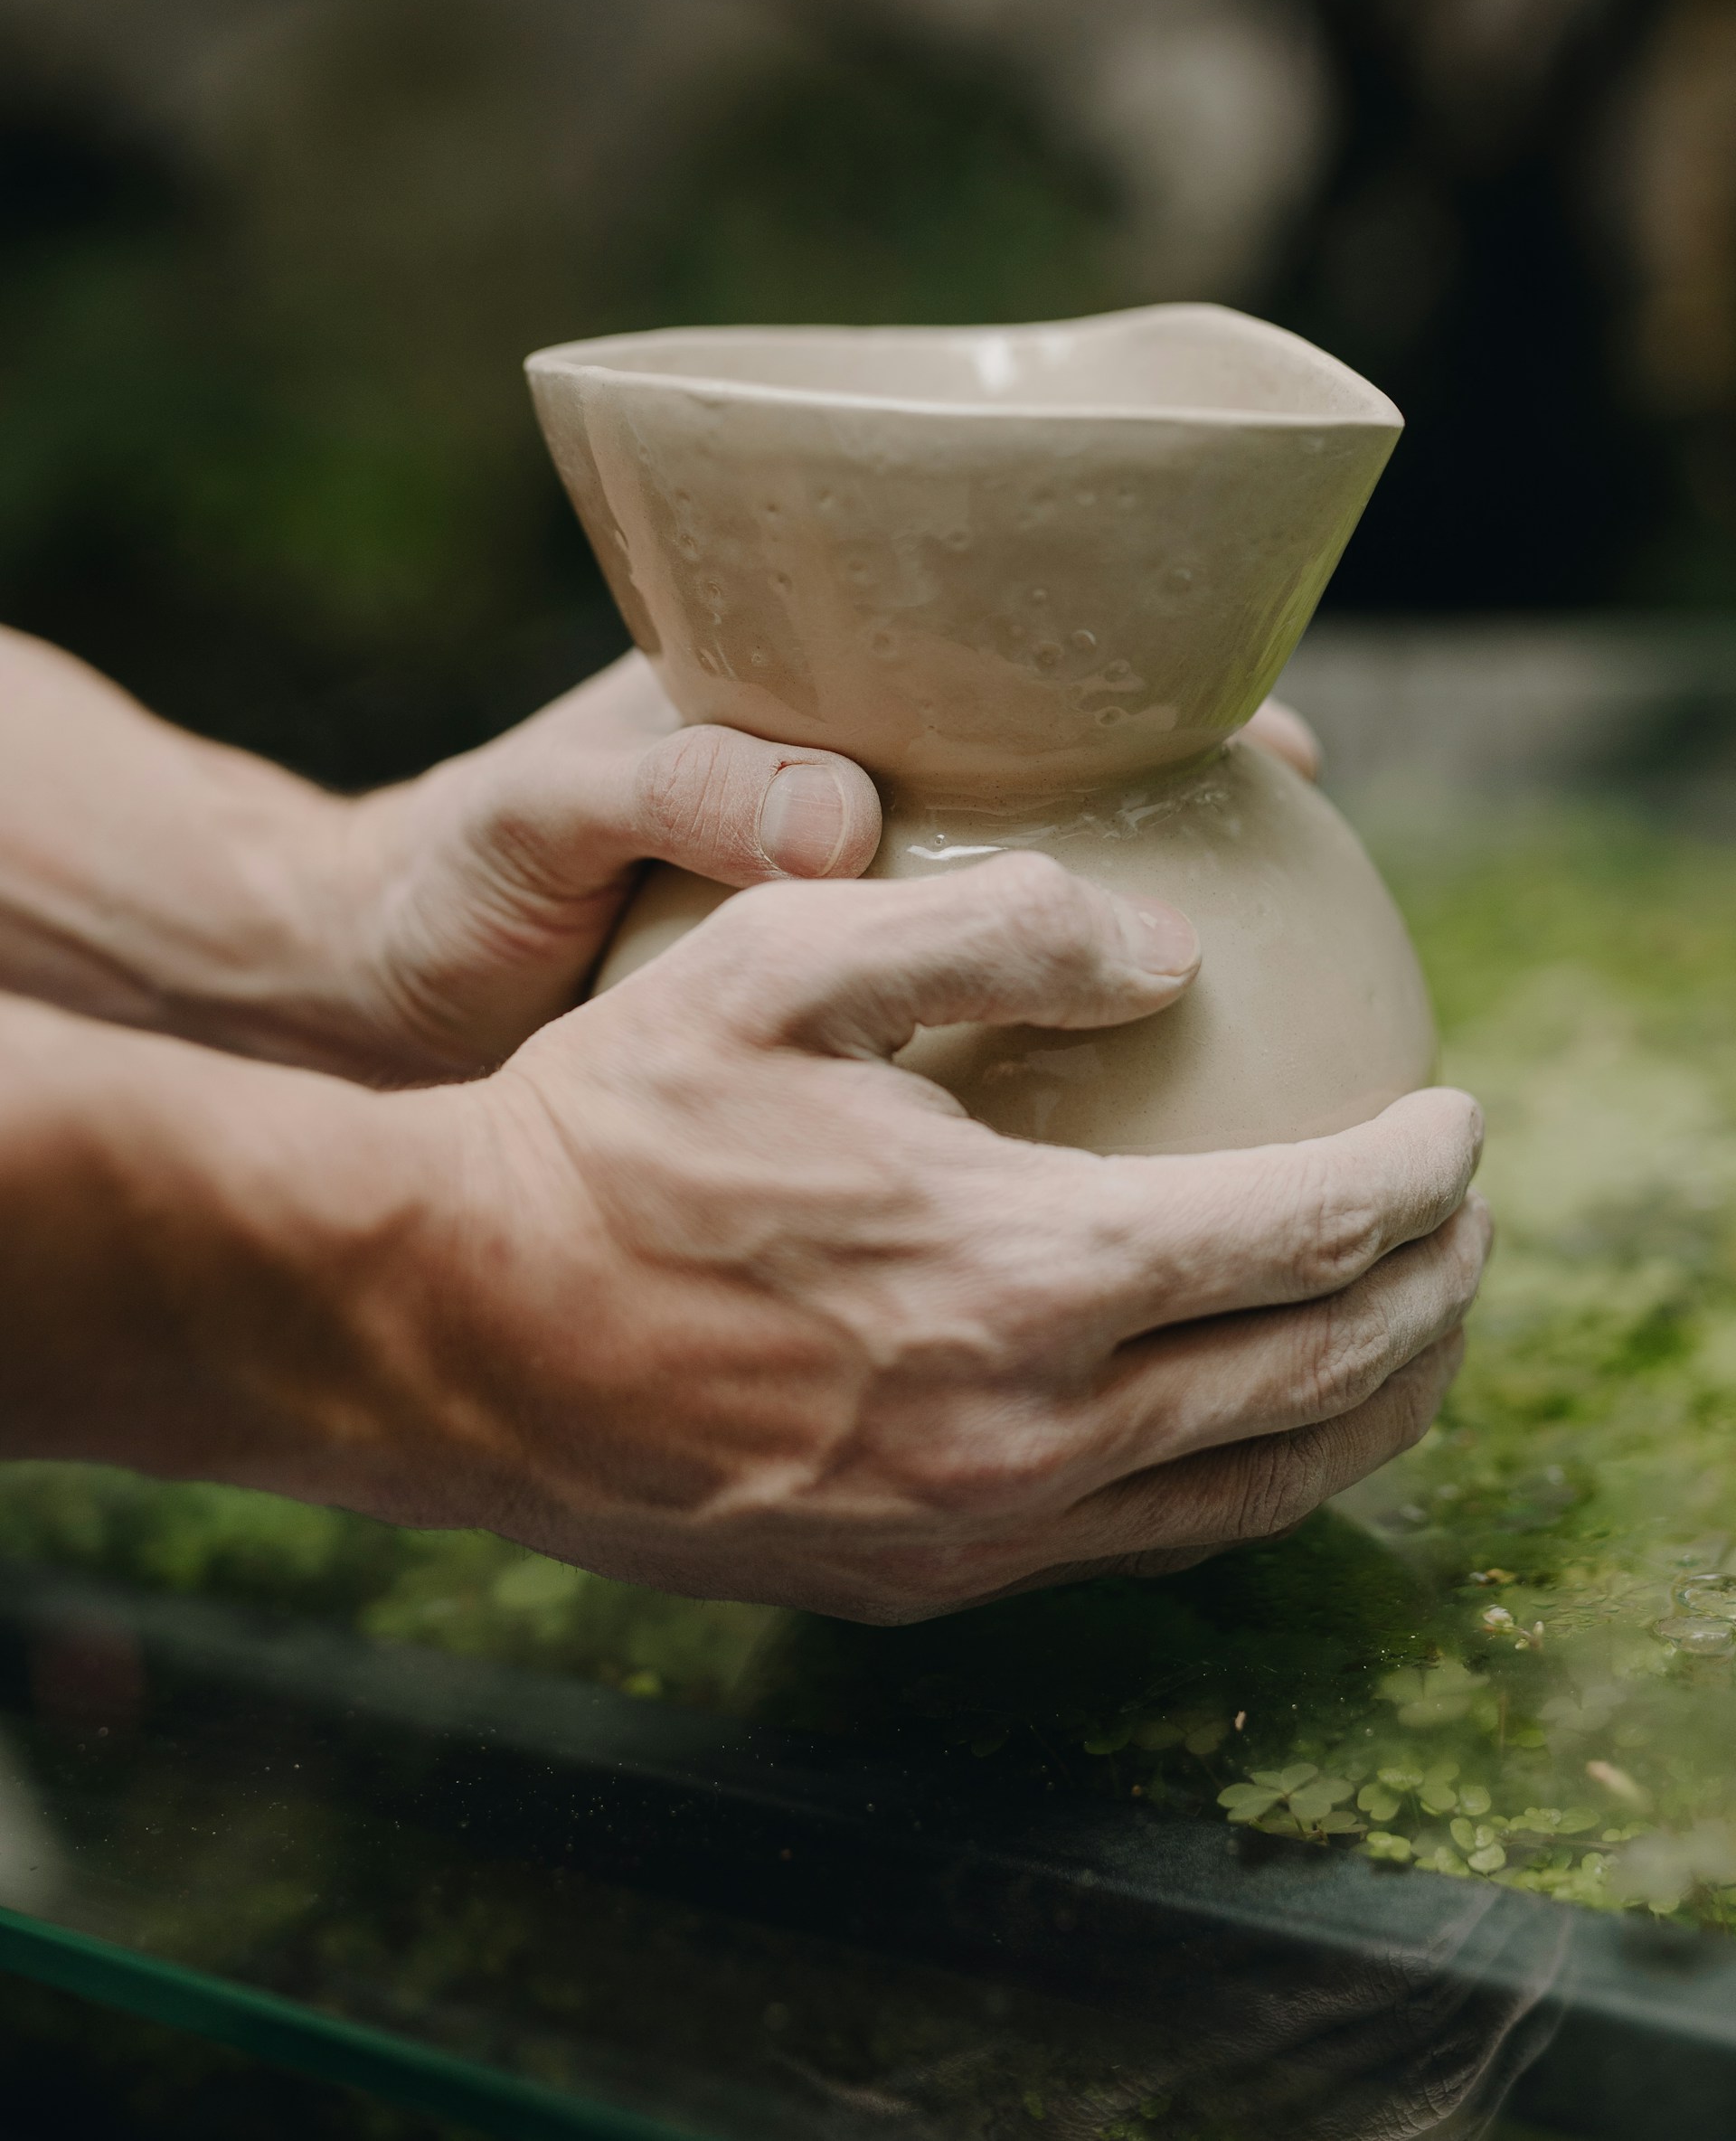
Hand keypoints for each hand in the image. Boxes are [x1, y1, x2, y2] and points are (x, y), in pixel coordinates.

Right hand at [315, 853, 1484, 1619]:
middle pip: (1322, 1379)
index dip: (1419, 1174)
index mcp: (1027, 1277)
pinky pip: (1139, 1544)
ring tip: (1406, 1329)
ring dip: (1366, 1408)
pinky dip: (1235, 1477)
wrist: (451, 1329)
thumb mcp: (776, 957)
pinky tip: (1231, 1415)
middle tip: (1466, 1218)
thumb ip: (991, 926)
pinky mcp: (917, 1583)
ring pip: (1254, 1492)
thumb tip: (1161, 949)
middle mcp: (1032, 1435)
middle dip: (1435, 1297)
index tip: (1461, 1118)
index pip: (1309, 1232)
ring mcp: (977, 1535)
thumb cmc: (604, 1128)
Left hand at [329, 673, 1320, 1083]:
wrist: (350, 996)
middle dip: (1204, 856)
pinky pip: (971, 1060)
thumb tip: (843, 812)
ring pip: (1039, 958)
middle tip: (1331, 917)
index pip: (1030, 702)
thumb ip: (675, 789)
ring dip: (1147, 988)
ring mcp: (842, 952)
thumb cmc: (443, 886)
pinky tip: (1124, 1169)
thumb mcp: (545, 819)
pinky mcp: (814, 1048)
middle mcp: (852, 832)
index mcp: (809, 738)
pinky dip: (1053, 1091)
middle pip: (1073, 831)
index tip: (1289, 750)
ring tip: (1280, 1057)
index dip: (1172, 716)